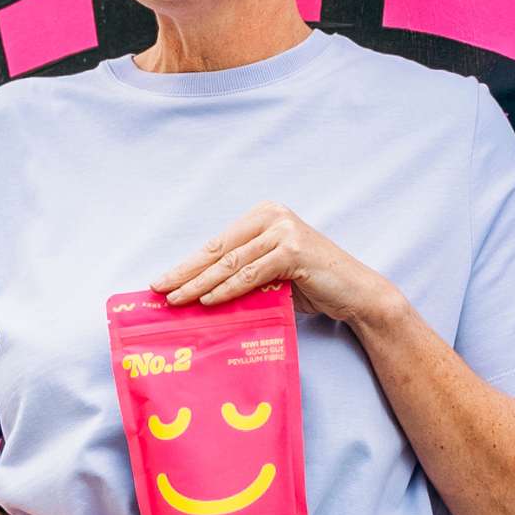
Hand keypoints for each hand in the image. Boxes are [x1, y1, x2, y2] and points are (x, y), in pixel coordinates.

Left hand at [152, 202, 401, 328]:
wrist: (355, 293)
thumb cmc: (313, 285)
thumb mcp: (272, 275)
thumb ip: (244, 274)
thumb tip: (201, 293)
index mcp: (263, 215)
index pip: (218, 243)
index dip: (188, 263)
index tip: (162, 281)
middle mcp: (271, 216)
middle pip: (219, 249)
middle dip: (185, 272)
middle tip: (159, 290)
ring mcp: (282, 231)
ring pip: (231, 262)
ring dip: (200, 283)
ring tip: (176, 299)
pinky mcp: (292, 250)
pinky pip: (251, 273)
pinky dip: (228, 288)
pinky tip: (207, 300)